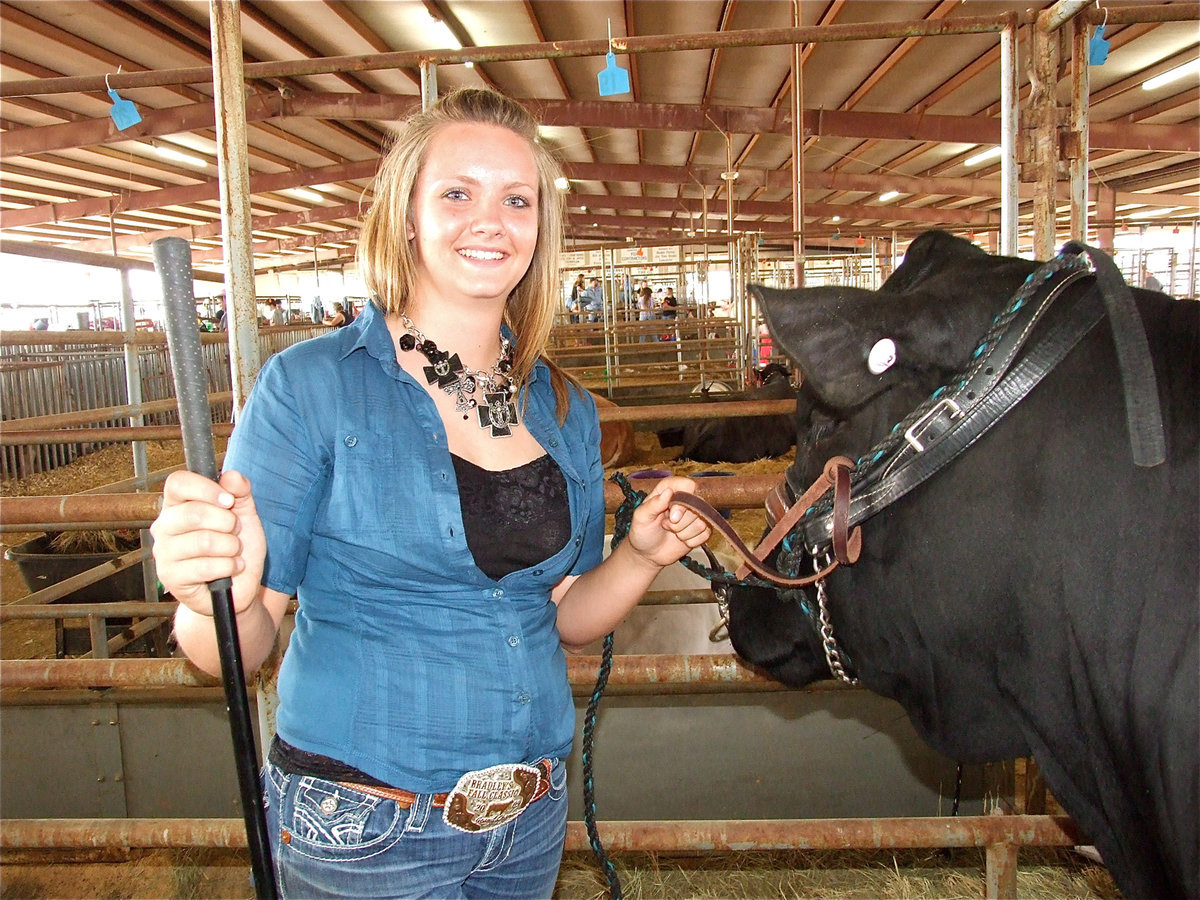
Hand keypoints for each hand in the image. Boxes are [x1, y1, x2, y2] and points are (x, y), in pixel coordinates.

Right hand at [150, 469, 265, 615]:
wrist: (238, 586)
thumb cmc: (237, 548)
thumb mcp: (245, 515)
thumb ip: (240, 492)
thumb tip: (231, 476)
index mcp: (177, 505)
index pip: (177, 483)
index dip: (206, 488)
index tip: (229, 501)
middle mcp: (164, 526)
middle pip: (194, 513)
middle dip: (227, 523)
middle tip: (235, 532)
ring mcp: (164, 553)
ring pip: (203, 541)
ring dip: (231, 547)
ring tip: (234, 551)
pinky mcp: (171, 577)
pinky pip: (205, 567)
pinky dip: (229, 567)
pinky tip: (232, 568)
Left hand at [625, 476, 712, 568]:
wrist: (648, 553)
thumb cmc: (643, 532)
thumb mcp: (641, 517)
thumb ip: (653, 504)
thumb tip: (668, 491)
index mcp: (669, 489)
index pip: (688, 485)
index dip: (683, 502)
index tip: (672, 516)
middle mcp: (685, 499)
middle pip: (697, 506)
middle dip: (680, 523)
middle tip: (666, 526)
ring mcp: (695, 514)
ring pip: (701, 522)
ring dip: (684, 533)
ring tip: (672, 532)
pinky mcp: (702, 529)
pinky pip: (705, 534)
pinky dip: (691, 541)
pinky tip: (681, 539)